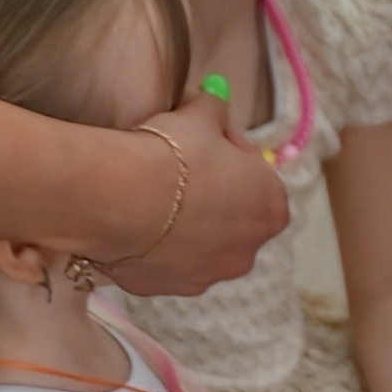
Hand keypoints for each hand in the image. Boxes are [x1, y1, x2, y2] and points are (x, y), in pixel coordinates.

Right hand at [103, 96, 287, 293]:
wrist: (120, 197)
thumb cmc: (174, 152)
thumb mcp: (201, 115)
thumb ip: (216, 111)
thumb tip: (215, 101)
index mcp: (271, 207)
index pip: (258, 179)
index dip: (230, 157)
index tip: (202, 144)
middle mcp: (248, 250)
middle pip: (233, 219)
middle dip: (210, 198)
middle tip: (175, 171)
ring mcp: (209, 276)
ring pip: (199, 247)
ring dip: (183, 228)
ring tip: (149, 199)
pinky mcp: (168, 290)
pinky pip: (164, 264)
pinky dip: (153, 248)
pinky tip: (132, 225)